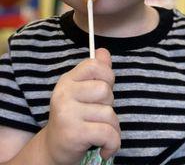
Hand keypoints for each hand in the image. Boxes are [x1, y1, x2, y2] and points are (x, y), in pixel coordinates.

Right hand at [42, 48, 119, 164]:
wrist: (54, 149)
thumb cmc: (74, 116)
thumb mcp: (82, 91)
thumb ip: (96, 71)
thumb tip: (104, 52)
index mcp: (68, 80)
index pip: (94, 65)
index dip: (107, 75)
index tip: (105, 88)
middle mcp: (64, 93)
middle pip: (105, 90)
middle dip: (109, 105)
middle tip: (97, 115)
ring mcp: (67, 113)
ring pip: (109, 114)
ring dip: (112, 128)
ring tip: (100, 133)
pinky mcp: (74, 133)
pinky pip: (108, 133)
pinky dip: (113, 144)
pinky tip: (105, 149)